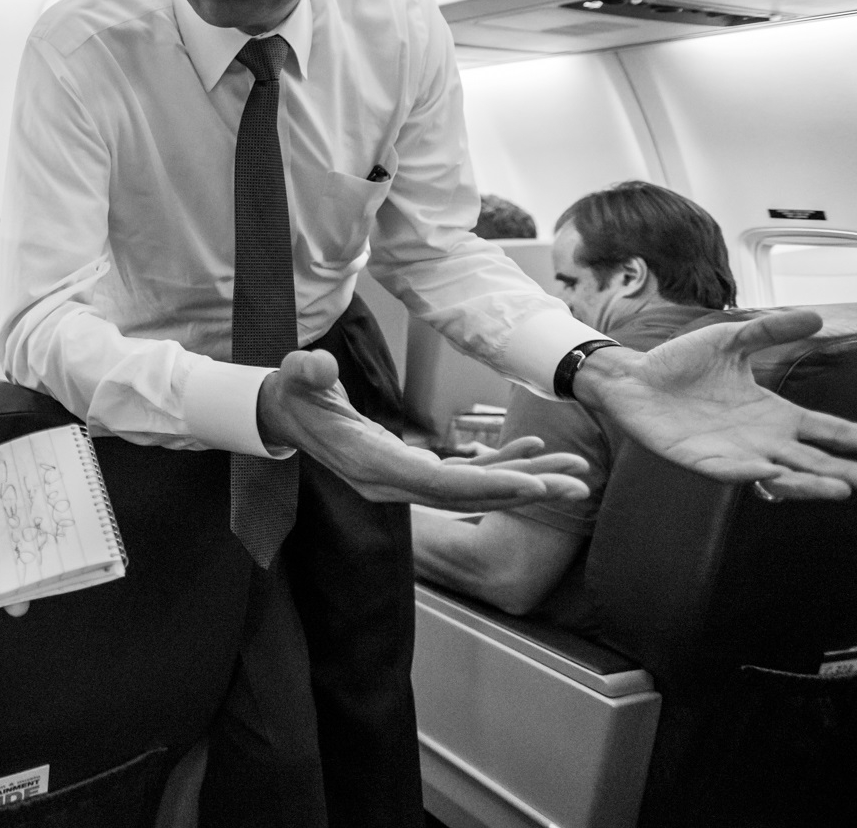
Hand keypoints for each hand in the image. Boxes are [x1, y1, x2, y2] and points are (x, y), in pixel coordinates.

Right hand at [257, 350, 590, 509]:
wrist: (285, 414)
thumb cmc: (293, 394)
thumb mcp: (294, 378)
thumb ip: (306, 372)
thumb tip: (316, 365)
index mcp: (369, 464)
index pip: (438, 484)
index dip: (489, 486)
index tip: (535, 488)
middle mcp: (391, 483)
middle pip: (466, 495)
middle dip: (523, 491)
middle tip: (576, 487)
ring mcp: (403, 481)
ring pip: (473, 490)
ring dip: (523, 482)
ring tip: (574, 477)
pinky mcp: (412, 472)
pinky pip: (463, 476)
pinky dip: (500, 467)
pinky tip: (533, 453)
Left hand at [576, 309, 856, 499]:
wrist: (633, 376)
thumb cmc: (682, 361)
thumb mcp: (731, 340)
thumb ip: (770, 330)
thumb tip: (815, 317)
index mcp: (772, 413)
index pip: (821, 429)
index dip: (849, 438)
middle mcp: (759, 439)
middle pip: (810, 460)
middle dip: (839, 472)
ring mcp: (731, 453)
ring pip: (779, 475)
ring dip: (808, 483)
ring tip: (838, 489)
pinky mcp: (699, 460)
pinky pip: (730, 472)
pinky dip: (750, 474)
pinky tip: (770, 473)